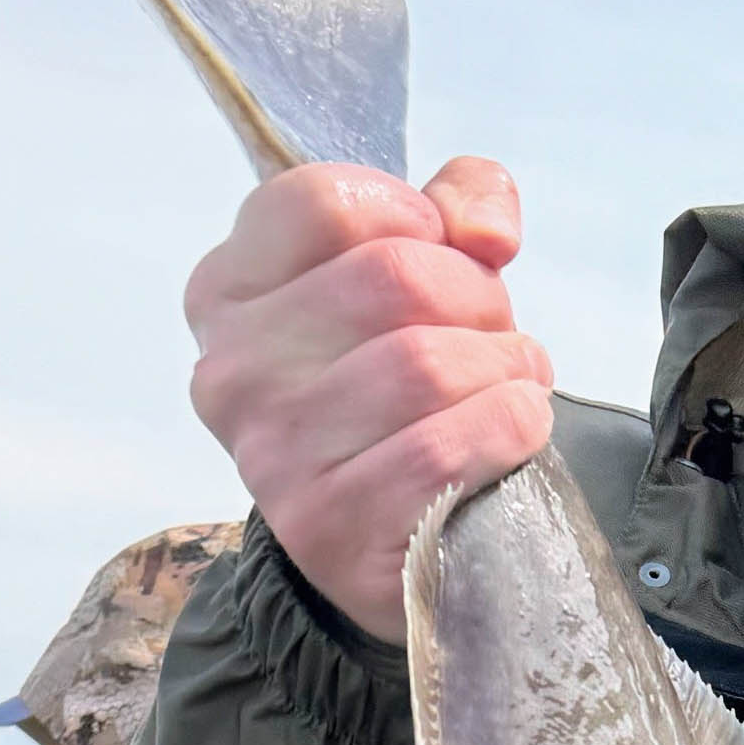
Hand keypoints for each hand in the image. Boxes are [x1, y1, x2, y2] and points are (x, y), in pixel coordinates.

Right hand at [184, 156, 553, 639]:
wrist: (394, 542)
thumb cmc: (403, 393)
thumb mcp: (418, 274)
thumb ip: (454, 206)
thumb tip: (485, 228)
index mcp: (229, 288)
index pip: (326, 202)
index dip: (416, 218)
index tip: (445, 257)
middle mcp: (230, 371)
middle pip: (393, 276)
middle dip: (478, 300)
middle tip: (494, 338)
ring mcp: (271, 456)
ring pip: (425, 365)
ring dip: (505, 369)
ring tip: (511, 388)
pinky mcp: (328, 532)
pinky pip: (444, 452)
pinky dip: (508, 431)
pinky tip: (514, 436)